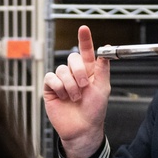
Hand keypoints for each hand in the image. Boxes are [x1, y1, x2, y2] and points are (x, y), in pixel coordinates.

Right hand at [42, 25, 110, 157]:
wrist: (82, 129)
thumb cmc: (94, 110)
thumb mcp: (103, 88)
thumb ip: (103, 68)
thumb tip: (106, 49)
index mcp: (89, 71)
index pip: (86, 51)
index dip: (85, 39)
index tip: (84, 28)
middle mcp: (75, 73)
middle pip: (72, 58)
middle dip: (78, 71)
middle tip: (84, 86)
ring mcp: (62, 81)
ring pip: (62, 69)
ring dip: (70, 84)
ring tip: (75, 97)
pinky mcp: (51, 88)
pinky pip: (51, 77)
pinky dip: (58, 85)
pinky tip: (63, 95)